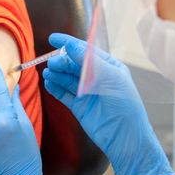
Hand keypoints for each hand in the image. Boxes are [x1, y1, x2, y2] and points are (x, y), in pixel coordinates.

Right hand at [43, 33, 174, 174]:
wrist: (126, 137)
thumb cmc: (125, 104)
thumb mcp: (109, 77)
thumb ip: (89, 62)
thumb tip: (71, 46)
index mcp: (108, 66)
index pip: (85, 51)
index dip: (69, 43)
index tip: (53, 38)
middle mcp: (96, 78)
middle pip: (73, 64)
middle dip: (62, 61)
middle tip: (52, 62)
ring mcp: (87, 92)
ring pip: (66, 78)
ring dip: (57, 74)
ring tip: (48, 72)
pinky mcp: (79, 107)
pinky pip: (63, 94)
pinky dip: (55, 88)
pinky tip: (48, 83)